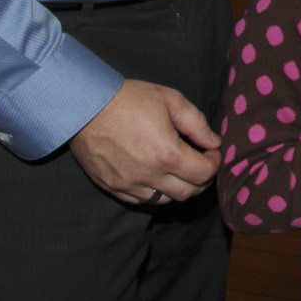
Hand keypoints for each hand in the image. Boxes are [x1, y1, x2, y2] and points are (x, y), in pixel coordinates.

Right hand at [69, 79, 223, 205]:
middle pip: (187, 193)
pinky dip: (155, 193)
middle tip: (200, 163)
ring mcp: (129, 185)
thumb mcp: (171, 100)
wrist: (86, 107)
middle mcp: (149, 175)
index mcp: (167, 154)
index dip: (214, 164)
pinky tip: (156, 176)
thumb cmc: (129, 99)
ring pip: (165, 201)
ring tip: (179, 170)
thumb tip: (213, 142)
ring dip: (178, 188)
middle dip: (201, 179)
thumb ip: (197, 124)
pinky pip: (141, 201)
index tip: (211, 152)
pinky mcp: (112, 187)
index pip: (204, 174)